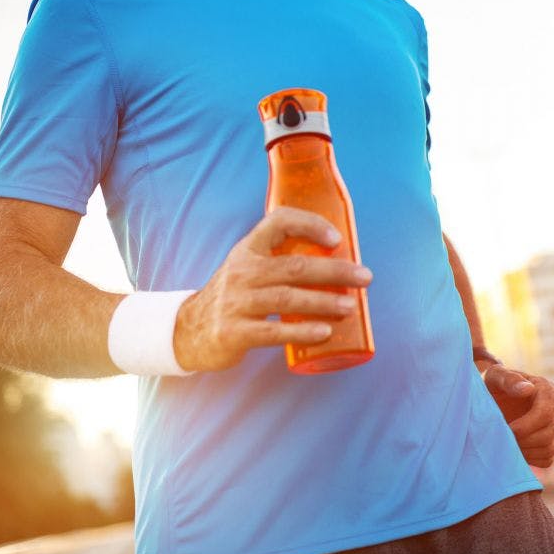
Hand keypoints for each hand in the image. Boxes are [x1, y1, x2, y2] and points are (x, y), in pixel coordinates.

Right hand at [173, 208, 371, 371]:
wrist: (188, 331)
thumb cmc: (235, 297)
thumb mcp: (248, 268)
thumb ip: (280, 261)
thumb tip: (339, 266)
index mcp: (248, 250)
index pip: (278, 221)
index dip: (310, 224)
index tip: (337, 239)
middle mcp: (242, 272)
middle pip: (294, 266)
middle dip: (335, 271)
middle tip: (364, 278)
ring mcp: (237, 302)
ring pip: (288, 298)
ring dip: (324, 302)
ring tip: (350, 306)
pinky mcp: (235, 332)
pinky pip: (274, 331)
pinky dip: (302, 331)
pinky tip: (324, 332)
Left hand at [480, 362, 553, 467]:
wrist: (490, 402)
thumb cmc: (492, 386)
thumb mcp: (495, 377)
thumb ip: (509, 379)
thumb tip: (528, 389)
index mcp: (546, 389)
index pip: (546, 413)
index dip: (526, 425)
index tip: (507, 429)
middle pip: (548, 433)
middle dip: (524, 440)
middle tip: (503, 439)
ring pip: (549, 448)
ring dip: (526, 451)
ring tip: (506, 444)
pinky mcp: (549, 443)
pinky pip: (546, 459)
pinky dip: (530, 459)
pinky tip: (514, 451)